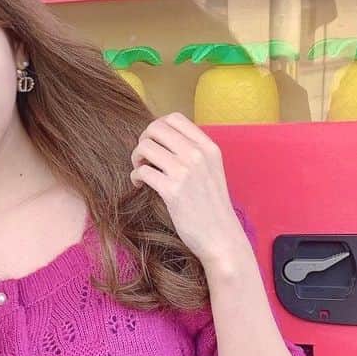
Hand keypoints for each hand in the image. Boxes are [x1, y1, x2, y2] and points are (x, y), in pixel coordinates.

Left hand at [129, 113, 247, 269]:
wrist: (221, 237)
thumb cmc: (211, 205)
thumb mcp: (211, 170)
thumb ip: (193, 152)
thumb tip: (161, 139)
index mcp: (209, 147)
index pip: (175, 118)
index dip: (157, 127)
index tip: (155, 144)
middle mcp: (198, 155)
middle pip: (155, 128)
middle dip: (143, 140)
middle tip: (144, 158)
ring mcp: (186, 172)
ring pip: (145, 147)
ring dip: (136, 158)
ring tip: (141, 171)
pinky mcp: (173, 191)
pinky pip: (142, 171)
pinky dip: (135, 177)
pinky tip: (141, 185)